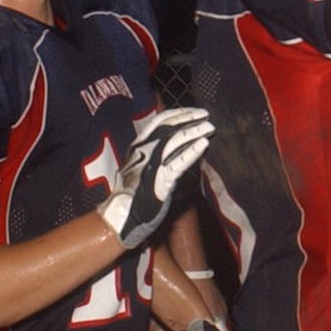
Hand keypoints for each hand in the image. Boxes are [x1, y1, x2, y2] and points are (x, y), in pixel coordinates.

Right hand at [99, 108, 213, 249]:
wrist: (120, 219)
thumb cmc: (131, 196)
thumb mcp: (138, 169)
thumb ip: (154, 156)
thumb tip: (179, 145)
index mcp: (137, 147)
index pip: (158, 122)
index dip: (178, 114)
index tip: (193, 111)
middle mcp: (142, 152)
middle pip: (168, 127)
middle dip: (189, 118)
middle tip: (205, 115)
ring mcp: (150, 165)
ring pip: (174, 141)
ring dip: (194, 131)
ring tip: (210, 128)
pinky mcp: (158, 181)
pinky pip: (178, 163)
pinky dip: (192, 152)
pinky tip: (203, 145)